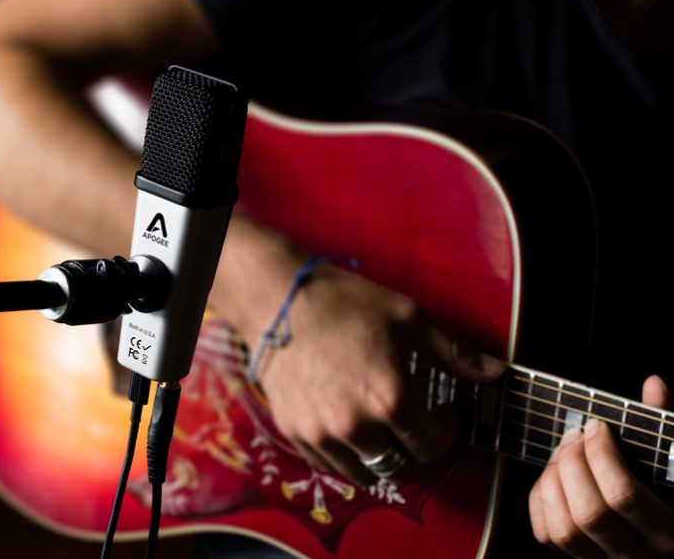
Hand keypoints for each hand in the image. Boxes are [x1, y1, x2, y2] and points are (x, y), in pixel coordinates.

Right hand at [216, 221, 505, 486]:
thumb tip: (495, 372)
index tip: (442, 412)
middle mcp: (356, 426)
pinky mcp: (296, 432)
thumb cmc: (344, 303)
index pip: (433, 448)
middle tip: (415, 423)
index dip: (446, 432)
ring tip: (383, 427)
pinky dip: (348, 454)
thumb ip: (453, 352)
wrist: (277, 299)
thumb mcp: (407, 318)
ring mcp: (321, 434)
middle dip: (417, 450)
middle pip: (403, 469)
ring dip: (383, 457)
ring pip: (367, 474)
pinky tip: (352, 424)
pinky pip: (331, 465)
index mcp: (390, 398)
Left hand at [528, 375, 673, 557]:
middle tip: (574, 436)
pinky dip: (541, 501)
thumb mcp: (672, 459)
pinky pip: (547, 535)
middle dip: (573, 465)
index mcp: (669, 531)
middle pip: (589, 512)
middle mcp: (639, 555)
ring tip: (563, 454)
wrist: (662, 535)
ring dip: (554, 482)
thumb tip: (654, 384)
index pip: (622, 495)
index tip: (598, 427)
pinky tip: (554, 477)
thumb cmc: (668, 488)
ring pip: (565, 529)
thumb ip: (662, 424)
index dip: (601, 455)